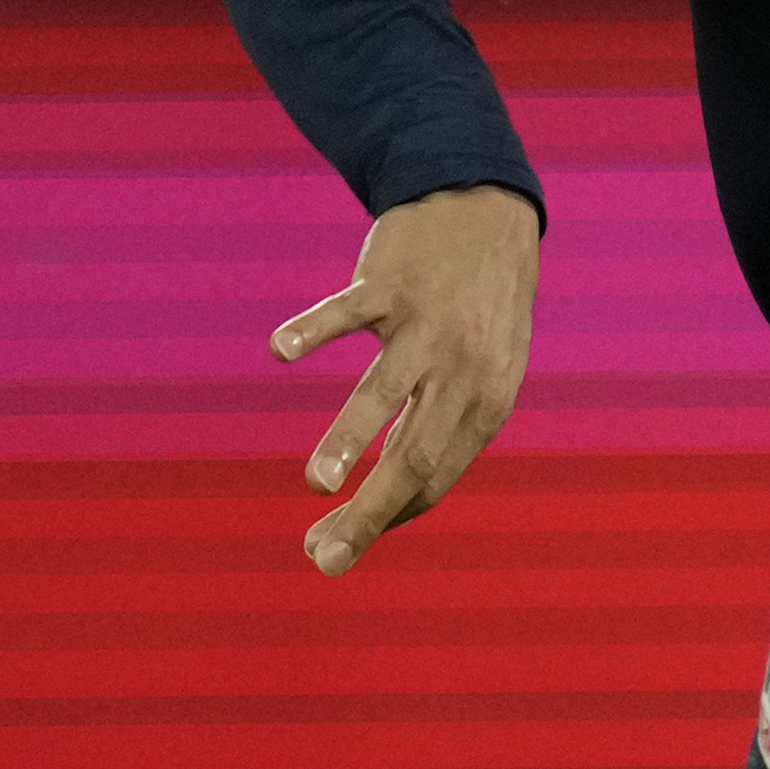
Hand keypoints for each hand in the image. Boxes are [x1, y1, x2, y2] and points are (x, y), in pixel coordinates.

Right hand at [272, 184, 542, 573]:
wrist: (487, 211)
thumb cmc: (475, 311)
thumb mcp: (478, 375)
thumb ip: (435, 431)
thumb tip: (384, 507)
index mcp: (484, 405)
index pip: (433, 479)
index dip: (383, 519)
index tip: (333, 552)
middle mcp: (462, 371)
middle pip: (415, 454)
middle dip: (369, 512)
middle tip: (324, 558)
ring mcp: (426, 325)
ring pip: (386, 391)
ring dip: (349, 439)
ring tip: (318, 484)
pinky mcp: (393, 283)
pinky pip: (349, 309)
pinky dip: (314, 328)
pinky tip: (282, 351)